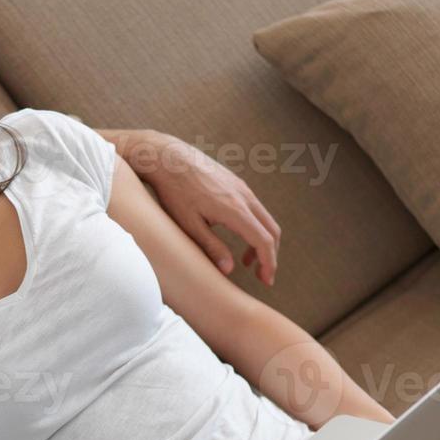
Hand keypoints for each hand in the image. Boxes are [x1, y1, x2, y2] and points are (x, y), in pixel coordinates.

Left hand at [139, 134, 281, 286]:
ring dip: (262, 242)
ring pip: (265, 218)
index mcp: (235, 210)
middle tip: (262, 276)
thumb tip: (229, 270)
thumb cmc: (174, 192)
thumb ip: (211, 247)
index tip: (266, 281)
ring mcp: (242, 188)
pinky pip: (255, 208)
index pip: (263, 241)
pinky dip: (255, 227)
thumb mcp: (189, 225)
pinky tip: (239, 236)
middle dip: (271, 255)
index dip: (269, 263)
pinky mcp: (236, 183)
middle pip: (272, 230)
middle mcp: (244, 197)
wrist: (168, 158)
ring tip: (247, 261)